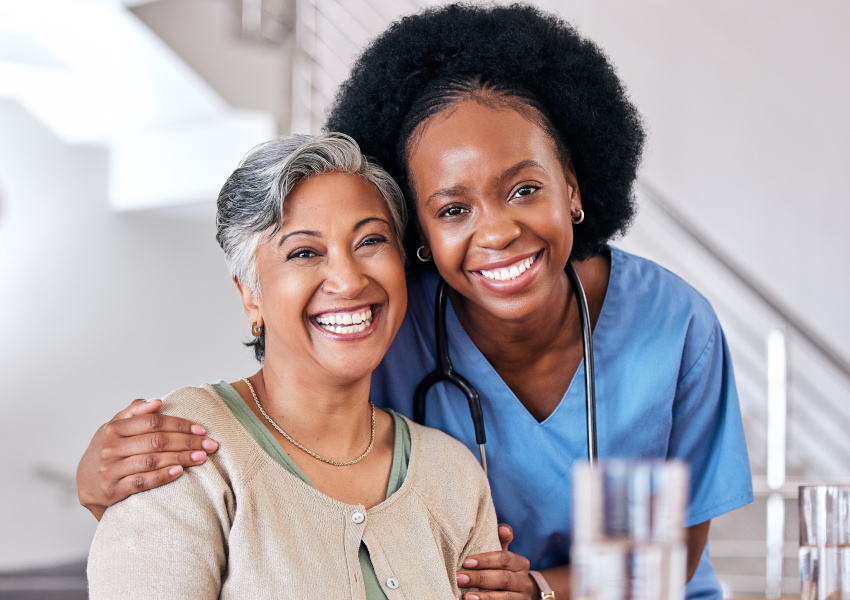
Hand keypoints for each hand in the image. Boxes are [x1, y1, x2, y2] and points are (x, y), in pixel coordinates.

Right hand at [76, 398, 217, 519]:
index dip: (180, 424)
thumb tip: (157, 401)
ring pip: (152, 461)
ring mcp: (111, 469)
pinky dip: (162, 476)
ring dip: (181, 458)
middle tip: (210, 444)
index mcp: (114, 428)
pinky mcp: (113, 490)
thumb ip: (135, 412)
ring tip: (202, 457)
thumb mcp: (115, 427)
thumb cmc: (109, 449)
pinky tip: (179, 471)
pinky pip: (142, 482)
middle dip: (188, 442)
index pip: (153, 422)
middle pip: (157, 441)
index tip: (201, 429)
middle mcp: (111, 448)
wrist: (85, 483)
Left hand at [457, 523, 535, 599]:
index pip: (504, 559)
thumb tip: (502, 528)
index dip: (485, 560)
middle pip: (504, 579)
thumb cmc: (505, 570)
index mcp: (521, 563)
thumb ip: (502, 541)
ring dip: (485, 597)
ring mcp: (522, 598)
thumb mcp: (505, 556)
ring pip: (506, 598)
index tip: (466, 561)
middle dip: (480, 578)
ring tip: (466, 597)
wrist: (522, 593)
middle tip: (459, 578)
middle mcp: (524, 581)